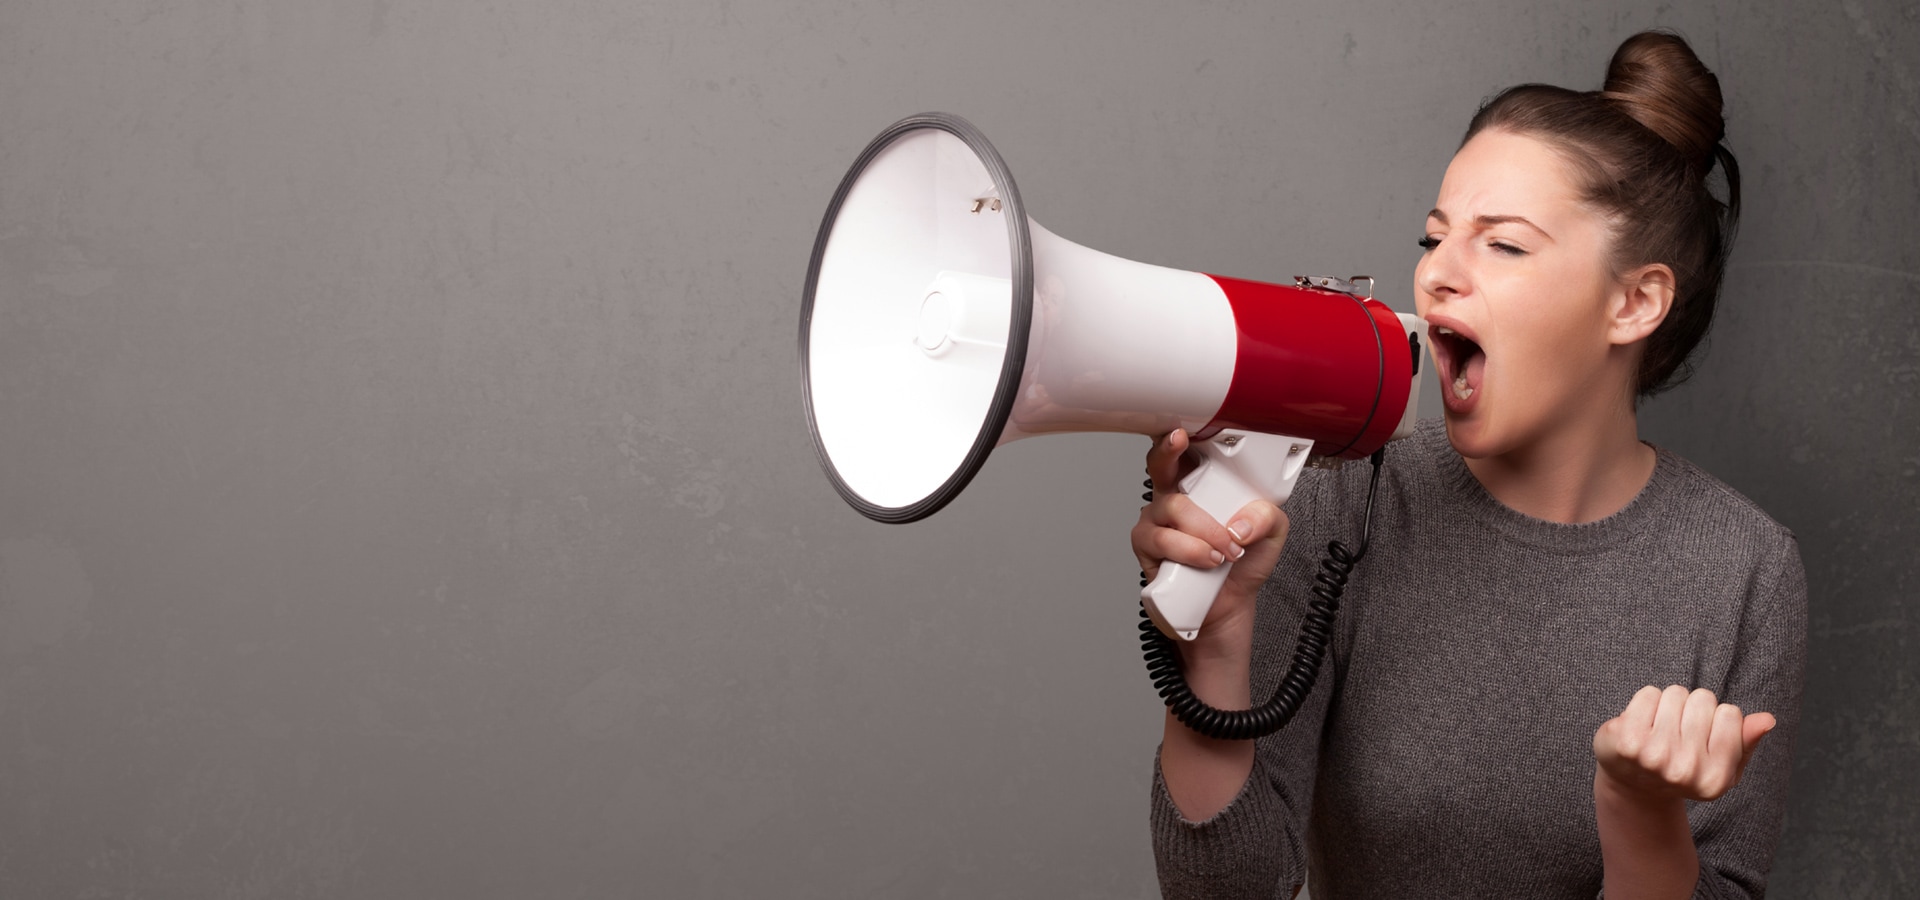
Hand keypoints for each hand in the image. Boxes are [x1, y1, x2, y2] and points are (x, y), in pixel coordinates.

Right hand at [1129, 429, 1288, 655]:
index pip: (1185, 453)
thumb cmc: (1242, 565)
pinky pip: (1162, 540)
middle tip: (1179, 443)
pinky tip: (1208, 561)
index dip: (1178, 437)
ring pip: (1173, 508)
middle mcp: (1173, 499)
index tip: (1182, 429)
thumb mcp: (1272, 534)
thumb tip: (1239, 522)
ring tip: (1228, 551)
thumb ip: (1267, 516)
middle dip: (1168, 452)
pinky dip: (1190, 551)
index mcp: (1200, 487)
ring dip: (1205, 531)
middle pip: (1159, 465)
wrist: (1227, 607)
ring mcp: (1157, 523)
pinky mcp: (1146, 548)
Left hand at [1592, 685, 1775, 802]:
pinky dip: (1647, 701)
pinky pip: (1649, 693)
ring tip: (1662, 729)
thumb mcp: (1723, 766)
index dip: (1719, 718)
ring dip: (1671, 704)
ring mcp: (1654, 755)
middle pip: (1704, 699)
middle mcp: (1685, 769)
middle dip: (1694, 708)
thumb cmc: (1685, 770)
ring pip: (1676, 693)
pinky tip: (1643, 725)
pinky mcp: (1627, 739)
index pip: (1731, 714)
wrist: (1634, 786)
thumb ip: (1746, 743)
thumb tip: (1768, 719)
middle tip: (1681, 732)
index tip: (1705, 737)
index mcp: (1716, 778)